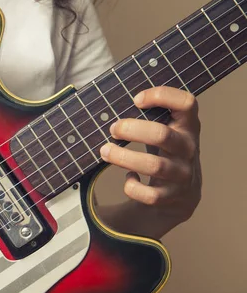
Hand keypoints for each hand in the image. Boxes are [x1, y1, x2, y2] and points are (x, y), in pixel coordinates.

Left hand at [99, 86, 201, 230]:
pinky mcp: (171, 196)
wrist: (183, 193)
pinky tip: (129, 179)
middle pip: (161, 135)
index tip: (136, 100)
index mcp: (188, 127)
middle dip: (131, 130)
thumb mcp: (167, 131)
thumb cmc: (166, 152)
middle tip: (113, 129)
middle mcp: (188, 149)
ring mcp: (182, 174)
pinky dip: (133, 187)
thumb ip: (150, 118)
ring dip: (123, 157)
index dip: (162, 96)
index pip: (187, 103)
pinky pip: (149, 195)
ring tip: (105, 151)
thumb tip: (106, 108)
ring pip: (154, 165)